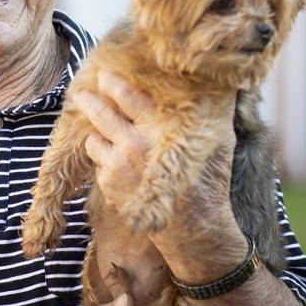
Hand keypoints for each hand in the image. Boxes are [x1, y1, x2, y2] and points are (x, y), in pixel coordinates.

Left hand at [75, 70, 237, 236]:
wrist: (195, 230)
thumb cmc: (209, 182)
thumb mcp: (219, 140)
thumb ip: (214, 111)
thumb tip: (224, 83)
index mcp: (159, 129)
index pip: (127, 96)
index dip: (113, 83)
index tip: (105, 75)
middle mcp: (134, 145)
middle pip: (100, 113)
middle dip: (88, 101)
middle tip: (82, 93)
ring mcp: (118, 167)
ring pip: (93, 140)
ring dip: (97, 135)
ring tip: (105, 134)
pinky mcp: (109, 187)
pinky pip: (98, 165)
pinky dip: (105, 162)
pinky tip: (119, 164)